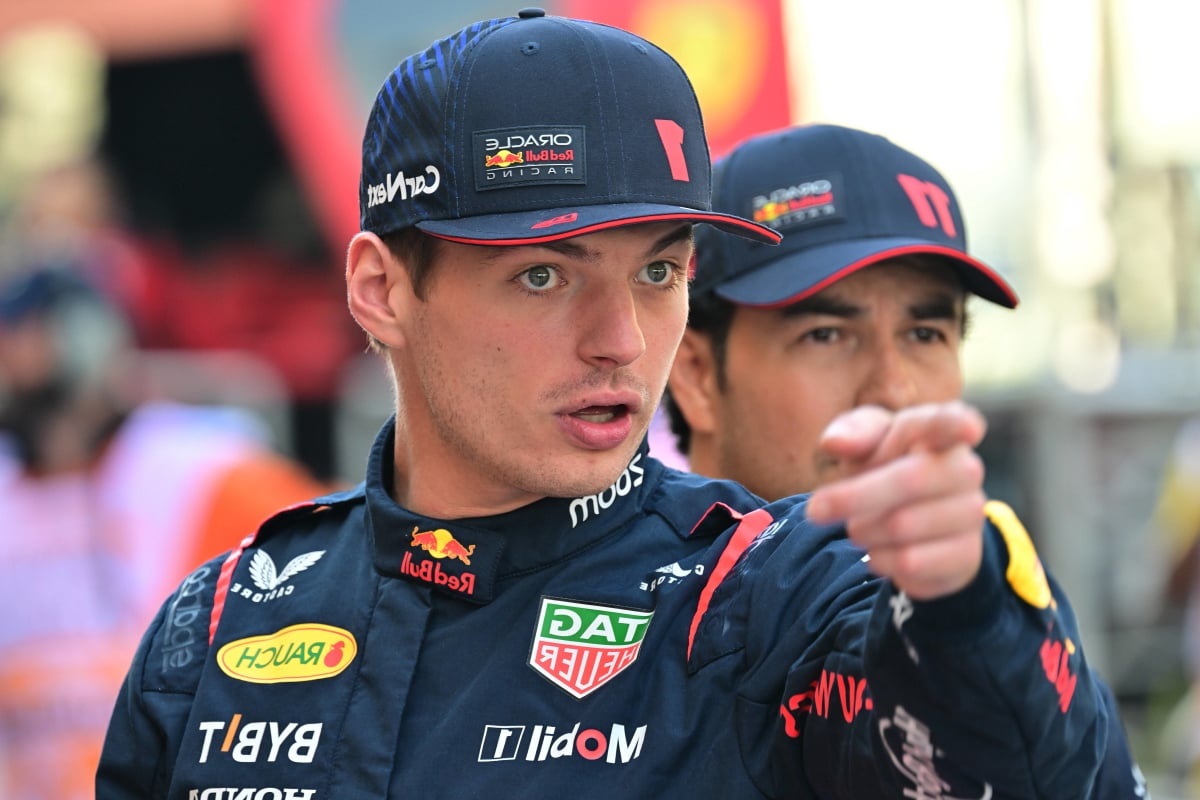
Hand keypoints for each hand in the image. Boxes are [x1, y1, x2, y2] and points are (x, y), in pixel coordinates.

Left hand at [806, 402, 987, 599]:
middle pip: (909, 479)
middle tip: (815, 510)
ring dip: (864, 531)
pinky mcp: (967, 554)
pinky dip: (880, 559)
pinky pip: (911, 562)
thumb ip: (852, 433)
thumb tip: (833, 442)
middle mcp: (964, 469)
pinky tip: (880, 551)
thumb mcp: (864, 443)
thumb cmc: (883, 467)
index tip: (970, 428)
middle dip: (853, 496)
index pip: (952, 423)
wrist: (911, 526)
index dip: (959, 424)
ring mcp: (971, 512)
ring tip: (860, 527)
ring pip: (902, 526)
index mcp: (938, 432)